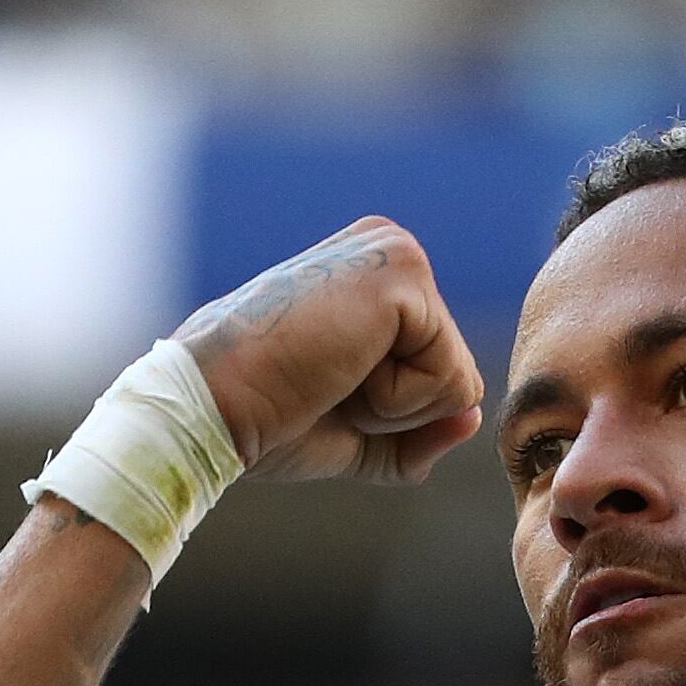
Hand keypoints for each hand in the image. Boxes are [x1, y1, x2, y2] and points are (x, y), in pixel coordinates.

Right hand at [172, 217, 485, 485]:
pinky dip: (396, 402)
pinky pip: (450, 380)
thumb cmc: (270, 419)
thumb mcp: (359, 435)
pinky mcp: (403, 274)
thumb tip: (473, 418)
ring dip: (396, 408)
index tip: (322, 389)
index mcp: (379, 277)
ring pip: (460, 382)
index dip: (390, 414)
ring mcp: (399, 254)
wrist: (212, 409)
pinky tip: (338, 369)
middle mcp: (393, 250)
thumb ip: (419, 430)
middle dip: (398, 412)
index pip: (438, 372)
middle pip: (457, 376)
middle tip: (325, 385)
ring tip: (329, 375)